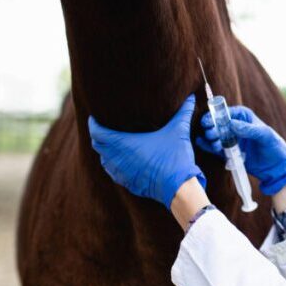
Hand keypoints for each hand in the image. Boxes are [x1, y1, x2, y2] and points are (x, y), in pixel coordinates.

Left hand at [88, 94, 205, 207]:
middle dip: (98, 136)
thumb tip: (191, 98)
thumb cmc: (175, 158)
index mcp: (123, 144)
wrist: (178, 187)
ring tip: (113, 143)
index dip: (93, 124)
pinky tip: (123, 161)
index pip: (97, 132)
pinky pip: (113, 173)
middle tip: (104, 127)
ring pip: (104, 161)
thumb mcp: (179, 132)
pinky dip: (114, 165)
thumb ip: (183, 112)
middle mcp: (117, 159)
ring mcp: (121, 173)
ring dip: (105, 151)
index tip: (95, 118)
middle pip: (97, 145)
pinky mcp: (128, 183)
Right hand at [196, 106, 285, 195]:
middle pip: (217, 122)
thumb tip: (232, 124)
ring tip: (216, 145)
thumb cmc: (274, 147)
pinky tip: (203, 144)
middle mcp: (235, 125)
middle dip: (212, 127)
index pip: (226, 112)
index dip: (216, 115)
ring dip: (210, 138)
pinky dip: (207, 145)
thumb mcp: (265, 135)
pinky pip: (214, 146)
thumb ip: (249, 129)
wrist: (276, 167)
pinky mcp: (227, 151)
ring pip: (214, 135)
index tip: (210, 122)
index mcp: (244, 117)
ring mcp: (230, 138)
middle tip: (212, 134)